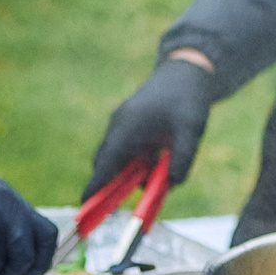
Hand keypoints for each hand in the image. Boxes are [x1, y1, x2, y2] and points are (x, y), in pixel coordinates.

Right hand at [89, 55, 217, 194]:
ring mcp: (122, 124)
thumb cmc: (187, 98)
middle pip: (106, 163)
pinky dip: (134, 161)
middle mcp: (119, 126)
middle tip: (123, 202)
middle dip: (112, 184)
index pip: (106, 163)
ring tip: (157, 168)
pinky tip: (157, 160)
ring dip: (129, 172)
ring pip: (116, 157)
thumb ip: (183, 157)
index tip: (84, 204)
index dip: (95, 184)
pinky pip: (124, 148)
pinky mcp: (129, 123)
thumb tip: (174, 183)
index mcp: (127, 127)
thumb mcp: (191, 129)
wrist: (186, 70)